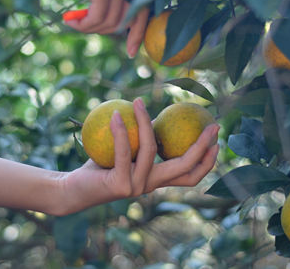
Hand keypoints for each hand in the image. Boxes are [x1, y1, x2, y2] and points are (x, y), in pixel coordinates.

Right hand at [56, 0, 148, 57]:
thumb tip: (108, 16)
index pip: (143, 11)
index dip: (138, 35)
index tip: (133, 52)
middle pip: (124, 21)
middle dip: (104, 31)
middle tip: (85, 27)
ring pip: (108, 22)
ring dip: (90, 29)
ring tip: (75, 23)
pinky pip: (95, 17)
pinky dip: (83, 25)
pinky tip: (72, 21)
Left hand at [58, 98, 219, 214]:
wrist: (73, 188)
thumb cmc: (99, 165)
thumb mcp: (126, 149)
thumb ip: (142, 137)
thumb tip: (156, 112)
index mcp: (156, 179)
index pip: (190, 175)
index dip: (207, 160)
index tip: (216, 138)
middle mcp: (150, 186)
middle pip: (185, 169)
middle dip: (202, 147)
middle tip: (211, 125)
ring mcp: (136, 187)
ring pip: (151, 150)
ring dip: (145, 122)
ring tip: (141, 101)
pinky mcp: (120, 185)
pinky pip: (124, 151)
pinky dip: (120, 130)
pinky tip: (116, 113)